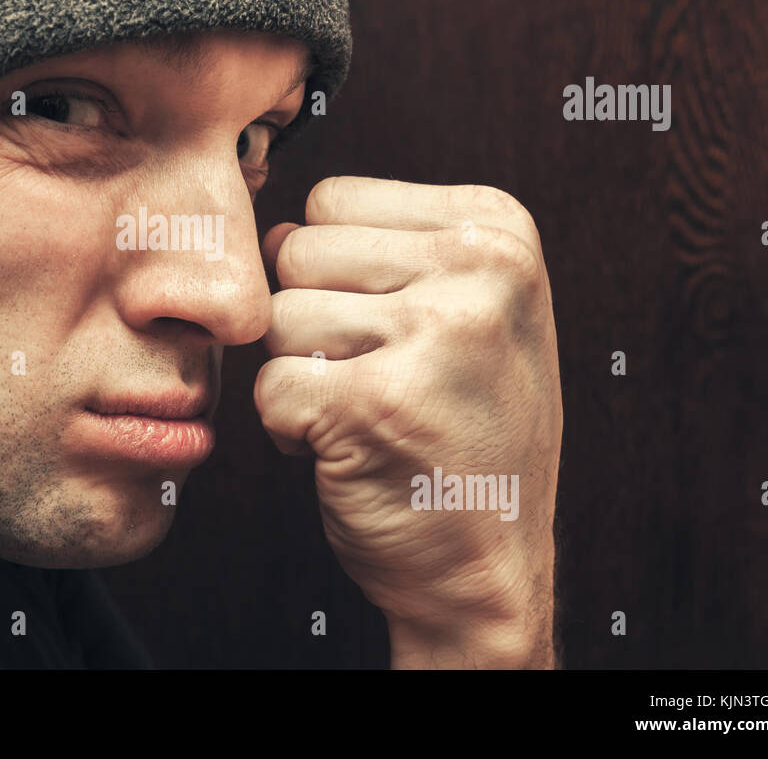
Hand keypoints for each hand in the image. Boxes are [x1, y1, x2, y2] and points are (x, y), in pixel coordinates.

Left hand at [255, 177, 562, 667]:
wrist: (488, 566)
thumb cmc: (459, 433)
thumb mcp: (465, 309)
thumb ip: (385, 249)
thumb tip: (271, 225)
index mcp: (498, 229)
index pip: (333, 200)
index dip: (336, 274)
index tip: (396, 327)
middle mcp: (479, 269)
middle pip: (296, 250)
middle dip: (311, 320)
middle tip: (377, 376)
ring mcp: (433, 334)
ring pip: (275, 316)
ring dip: (300, 373)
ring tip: (369, 410)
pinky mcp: (374, 402)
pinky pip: (269, 386)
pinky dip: (289, 428)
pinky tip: (351, 447)